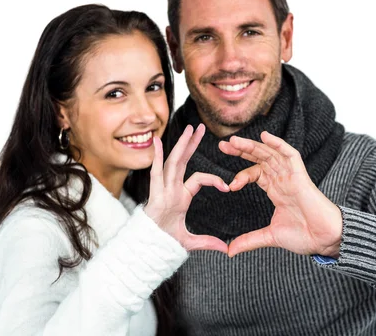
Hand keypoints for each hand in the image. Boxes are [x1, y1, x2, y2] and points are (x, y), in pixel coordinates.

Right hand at [144, 124, 229, 252]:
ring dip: (180, 144)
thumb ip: (207, 242)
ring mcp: (162, 189)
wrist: (148, 249)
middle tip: (199, 126)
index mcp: (180, 196)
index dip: (213, 180)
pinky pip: (155, 172)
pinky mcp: (154, 194)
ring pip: (172, 162)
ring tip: (188, 128)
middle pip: (183, 161)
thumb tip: (225, 249)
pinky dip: (155, 157)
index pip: (199, 179)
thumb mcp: (189, 241)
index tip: (227, 187)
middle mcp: (171, 188)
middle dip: (191, 143)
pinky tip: (156, 141)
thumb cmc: (163, 242)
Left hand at [219, 131, 341, 257]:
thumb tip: (229, 251)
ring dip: (253, 146)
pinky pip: (290, 154)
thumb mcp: (269, 236)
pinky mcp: (300, 175)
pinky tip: (265, 136)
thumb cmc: (303, 236)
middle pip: (260, 158)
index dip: (240, 175)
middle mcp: (282, 179)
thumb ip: (249, 240)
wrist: (323, 239)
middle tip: (223, 145)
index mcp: (276, 189)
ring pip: (270, 154)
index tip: (229, 186)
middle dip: (242, 151)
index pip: (255, 173)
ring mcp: (291, 175)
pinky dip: (278, 144)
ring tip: (235, 140)